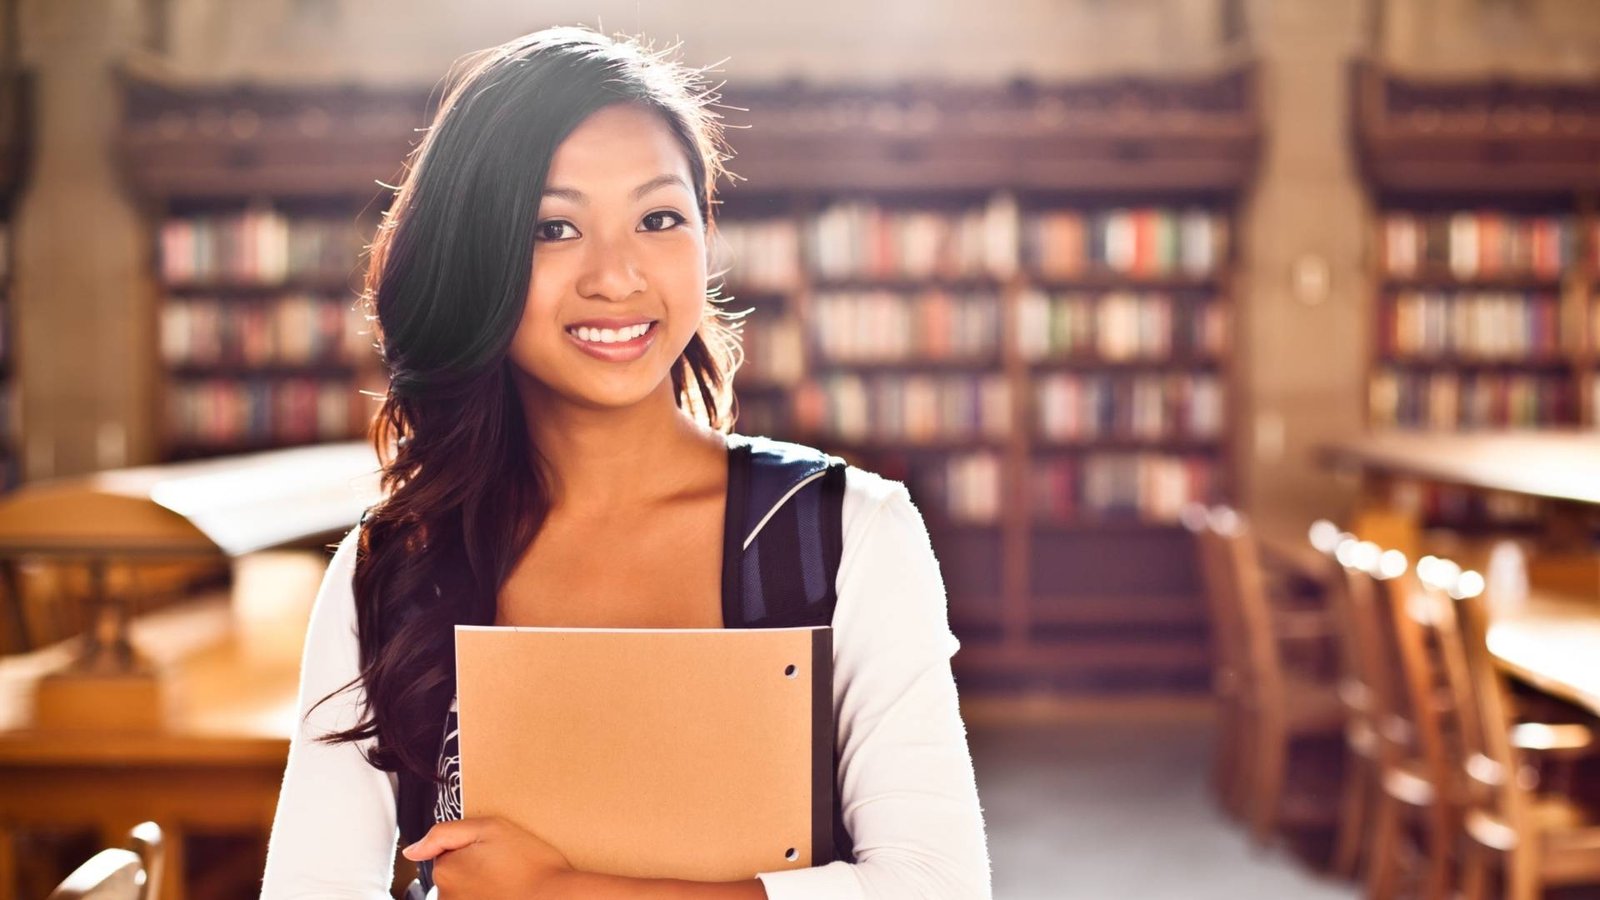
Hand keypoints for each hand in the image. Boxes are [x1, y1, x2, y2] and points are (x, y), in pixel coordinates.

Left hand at [402, 815, 575, 898]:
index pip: (445, 854)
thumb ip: (443, 833)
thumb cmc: (529, 863)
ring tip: (507, 885)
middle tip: (503, 868)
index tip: (494, 852)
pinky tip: (504, 894)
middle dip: (472, 870)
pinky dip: (487, 897)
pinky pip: (473, 899)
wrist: (555, 897)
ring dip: (479, 888)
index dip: (471, 848)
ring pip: (463, 893)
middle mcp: (446, 897)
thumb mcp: (490, 828)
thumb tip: (410, 850)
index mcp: (446, 870)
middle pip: (452, 876)